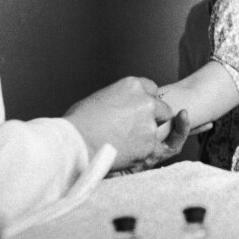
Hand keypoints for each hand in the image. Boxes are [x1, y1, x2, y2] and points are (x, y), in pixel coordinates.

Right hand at [63, 77, 180, 170]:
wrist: (76, 143)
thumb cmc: (78, 121)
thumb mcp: (100, 97)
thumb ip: (118, 99)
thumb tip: (122, 107)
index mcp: (132, 85)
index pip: (151, 89)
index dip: (146, 100)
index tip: (140, 108)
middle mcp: (146, 101)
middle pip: (162, 108)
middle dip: (154, 117)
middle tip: (138, 127)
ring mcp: (149, 124)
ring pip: (159, 130)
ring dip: (148, 136)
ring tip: (127, 142)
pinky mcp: (149, 144)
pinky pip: (153, 148)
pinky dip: (142, 152)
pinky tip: (127, 153)